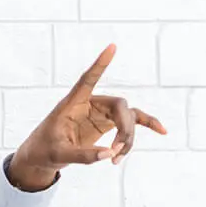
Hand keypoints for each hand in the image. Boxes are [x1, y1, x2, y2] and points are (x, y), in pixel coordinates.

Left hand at [7, 44, 167, 191]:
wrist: (43, 157)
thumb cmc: (45, 151)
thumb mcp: (58, 155)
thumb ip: (83, 156)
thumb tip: (110, 155)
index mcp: (72, 103)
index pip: (88, 79)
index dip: (100, 64)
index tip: (112, 47)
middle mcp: (90, 104)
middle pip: (119, 106)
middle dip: (124, 128)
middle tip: (117, 151)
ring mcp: (101, 113)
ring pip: (127, 117)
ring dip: (129, 137)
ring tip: (117, 160)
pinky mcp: (107, 124)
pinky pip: (132, 121)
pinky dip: (146, 125)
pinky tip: (163, 131)